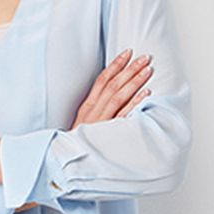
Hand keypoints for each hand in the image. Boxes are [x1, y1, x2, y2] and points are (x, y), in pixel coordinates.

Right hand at [15, 51, 152, 213]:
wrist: (66, 161)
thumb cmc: (78, 142)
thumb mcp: (84, 121)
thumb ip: (96, 108)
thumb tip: (111, 93)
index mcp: (87, 106)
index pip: (102, 79)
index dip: (115, 65)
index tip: (127, 52)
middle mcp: (93, 110)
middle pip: (113, 85)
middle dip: (129, 69)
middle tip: (144, 57)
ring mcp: (101, 121)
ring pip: (119, 96)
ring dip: (134, 82)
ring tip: (147, 70)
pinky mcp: (108, 132)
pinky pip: (124, 115)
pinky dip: (135, 103)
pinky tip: (146, 94)